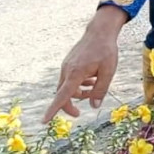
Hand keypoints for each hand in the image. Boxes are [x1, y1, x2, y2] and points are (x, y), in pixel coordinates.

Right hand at [43, 6, 125, 123]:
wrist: (100, 31)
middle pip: (63, 94)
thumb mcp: (109, 71)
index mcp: (75, 74)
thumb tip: (94, 106)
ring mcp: (66, 66)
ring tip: (95, 84)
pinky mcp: (69, 63)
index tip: (44, 121)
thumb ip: (101, 90)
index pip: (62, 96)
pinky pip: (70, 78)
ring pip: (67, 87)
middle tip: (79, 113)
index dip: (53, 110)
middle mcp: (67, 70)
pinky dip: (79, 83)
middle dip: (70, 104)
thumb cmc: (106, 51)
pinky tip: (92, 78)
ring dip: (78, 92)